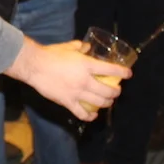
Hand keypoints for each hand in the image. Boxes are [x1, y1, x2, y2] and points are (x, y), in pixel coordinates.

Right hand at [8, 39, 129, 120]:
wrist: (34, 66)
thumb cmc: (51, 54)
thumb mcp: (68, 47)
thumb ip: (80, 47)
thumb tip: (87, 47)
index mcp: (87, 65)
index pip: (111, 70)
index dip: (123, 72)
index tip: (128, 74)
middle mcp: (85, 80)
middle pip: (108, 90)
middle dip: (116, 92)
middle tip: (116, 91)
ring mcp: (77, 93)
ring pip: (99, 102)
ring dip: (107, 103)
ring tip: (108, 102)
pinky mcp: (68, 102)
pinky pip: (82, 113)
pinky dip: (90, 116)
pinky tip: (93, 115)